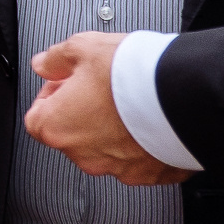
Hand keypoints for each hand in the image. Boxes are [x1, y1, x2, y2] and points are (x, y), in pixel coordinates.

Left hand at [26, 32, 191, 186]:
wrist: (186, 98)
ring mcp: (119, 169)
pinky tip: (150, 119)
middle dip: (82, 111)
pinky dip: (140, 142)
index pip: (37, 118)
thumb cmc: (131, 76)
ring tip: (129, 101)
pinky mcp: (151, 175)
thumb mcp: (83, 48)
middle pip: (72, 134)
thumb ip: (55, 58)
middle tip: (100, 88)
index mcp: (58, 127)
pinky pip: (139, 158)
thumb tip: (44, 64)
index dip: (50, 96)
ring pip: (106, 148)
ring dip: (111, 129)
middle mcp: (84, 155)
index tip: (65, 82)